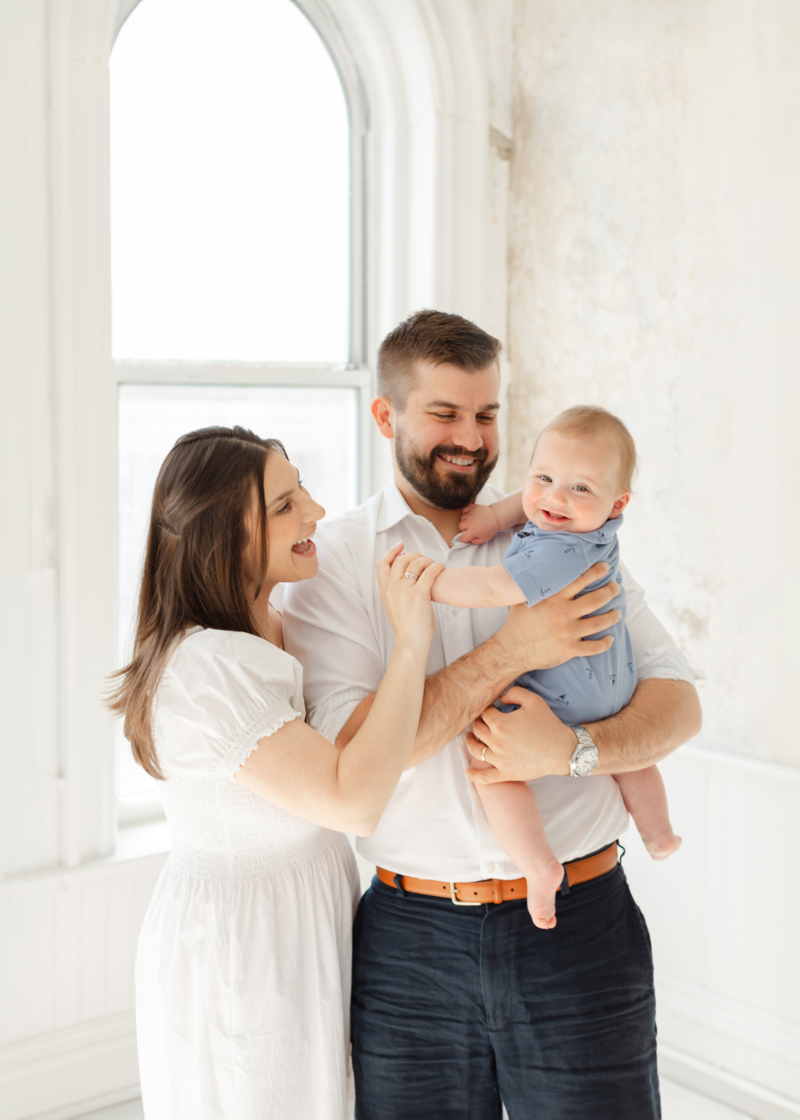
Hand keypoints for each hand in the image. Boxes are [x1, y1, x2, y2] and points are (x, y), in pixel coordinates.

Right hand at [377, 544, 444, 655]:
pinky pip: (429, 572)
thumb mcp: (394, 606)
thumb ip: (397, 590)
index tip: (401, 546)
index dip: (391, 552)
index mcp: (384, 591)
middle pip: (402, 560)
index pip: (383, 564)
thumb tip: (409, 574)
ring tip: (435, 566)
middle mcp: (392, 588)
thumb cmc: (407, 627)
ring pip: (417, 563)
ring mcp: (405, 590)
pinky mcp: (419, 594)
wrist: (410, 643)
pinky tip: (441, 568)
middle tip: (424, 559)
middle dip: (415, 555)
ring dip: (428, 560)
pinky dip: (437, 567)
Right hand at [458, 504, 500, 544]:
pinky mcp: (472, 507)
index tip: (468, 537)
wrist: (496, 517)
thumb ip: (475, 541)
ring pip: (462, 518)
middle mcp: (470, 522)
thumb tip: (469, 539)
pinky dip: (465, 512)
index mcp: (473, 531)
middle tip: (471, 528)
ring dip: (465, 520)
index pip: (462, 538)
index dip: (465, 539)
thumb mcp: (484, 539)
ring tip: (472, 521)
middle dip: (464, 529)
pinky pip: (464, 509)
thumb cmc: (490, 528)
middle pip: (460, 526)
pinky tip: (470, 515)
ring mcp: (470, 514)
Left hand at [465, 688, 576, 782]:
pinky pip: (485, 778)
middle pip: (477, 730)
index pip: (485, 714)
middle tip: (483, 722)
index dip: (488, 710)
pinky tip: (468, 772)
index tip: (493, 710)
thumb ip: (514, 693)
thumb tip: (500, 699)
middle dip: (479, 723)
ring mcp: (499, 760)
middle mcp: (496, 742)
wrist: (562, 750)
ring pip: (476, 750)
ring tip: (471, 738)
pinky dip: (474, 776)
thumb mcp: (533, 700)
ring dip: (470, 742)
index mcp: (500, 724)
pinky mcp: (506, 774)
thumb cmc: (548, 724)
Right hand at [493, 561, 619, 674]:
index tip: (605, 567)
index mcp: (553, 598)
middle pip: (596, 599)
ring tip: (617, 613)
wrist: (512, 650)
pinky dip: (605, 644)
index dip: (596, 571)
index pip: (580, 579)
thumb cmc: (517, 622)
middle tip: (616, 588)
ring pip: (600, 622)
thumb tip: (540, 568)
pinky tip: (609, 639)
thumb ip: (536, 585)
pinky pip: (594, 647)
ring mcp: (568, 633)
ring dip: (612, 617)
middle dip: (610, 591)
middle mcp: (563, 613)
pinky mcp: (570, 649)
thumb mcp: (523, 598)